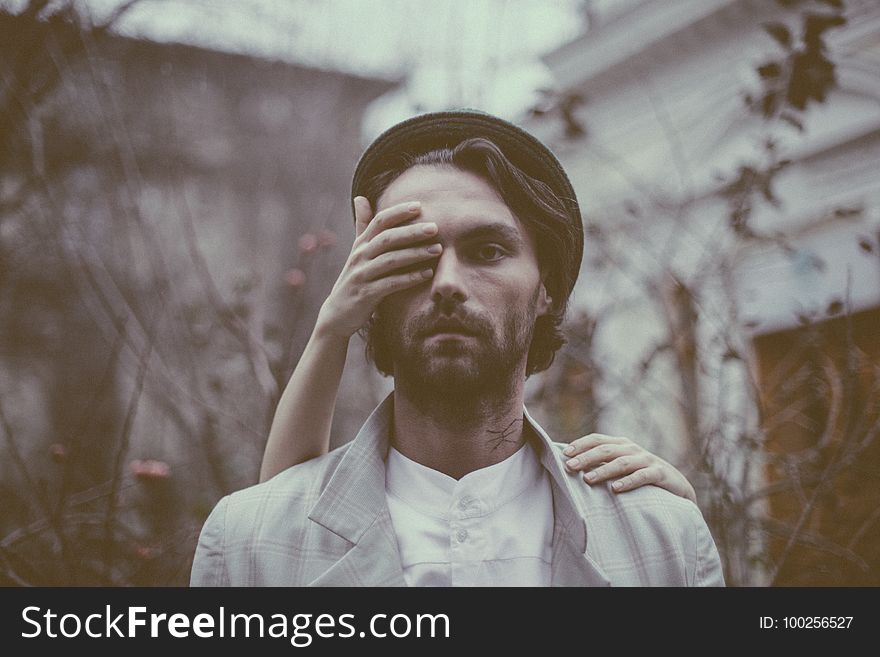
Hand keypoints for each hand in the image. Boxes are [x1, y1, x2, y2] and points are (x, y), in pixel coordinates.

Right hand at [315, 196, 439, 338]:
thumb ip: (363, 226)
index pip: (379, 221)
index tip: (420, 205)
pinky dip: (409, 278)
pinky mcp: (366, 294)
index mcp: (361, 244)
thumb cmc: (354, 279)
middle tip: (435, 227)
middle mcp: (360, 257)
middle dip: (412, 231)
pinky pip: (390, 284)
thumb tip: (361, 197)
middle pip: (387, 238)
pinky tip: (427, 274)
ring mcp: (362, 275)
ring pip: (390, 260)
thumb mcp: (357, 251)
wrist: (337, 314)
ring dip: (415, 254)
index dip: (398, 212)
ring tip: (438, 250)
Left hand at [562, 434, 695, 502]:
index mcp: (621, 445)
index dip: (581, 444)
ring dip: (603, 470)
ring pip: (622, 463)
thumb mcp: (621, 467)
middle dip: (586, 457)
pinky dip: (628, 482)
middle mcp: (632, 449)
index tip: (564, 454)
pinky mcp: (659, 474)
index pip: (597, 440)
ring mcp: (647, 460)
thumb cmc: (641, 477)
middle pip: (606, 450)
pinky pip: (642, 476)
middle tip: (569, 467)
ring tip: (587, 479)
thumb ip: (602, 463)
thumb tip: (571, 465)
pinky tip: (615, 489)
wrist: (677, 487)